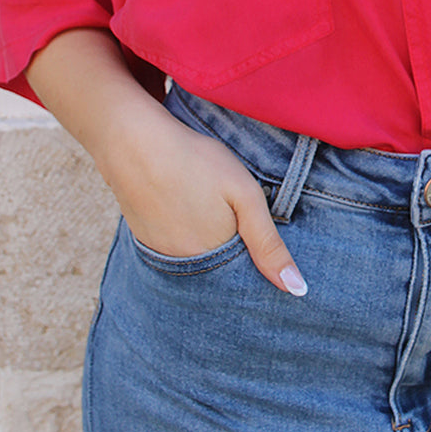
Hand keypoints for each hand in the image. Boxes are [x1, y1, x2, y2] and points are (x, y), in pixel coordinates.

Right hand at [100, 107, 306, 296]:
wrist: (133, 142)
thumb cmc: (195, 162)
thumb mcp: (245, 195)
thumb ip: (269, 244)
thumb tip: (297, 290)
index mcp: (215, 260)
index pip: (245, 282)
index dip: (258, 266)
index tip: (262, 246)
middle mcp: (185, 267)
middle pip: (220, 275)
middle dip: (234, 260)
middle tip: (232, 218)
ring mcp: (160, 255)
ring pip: (197, 263)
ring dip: (209, 250)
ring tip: (210, 213)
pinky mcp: (144, 241)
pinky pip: (174, 251)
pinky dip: (187, 239)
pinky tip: (189, 212)